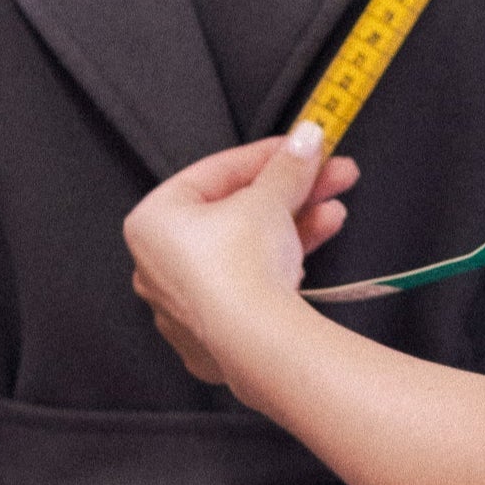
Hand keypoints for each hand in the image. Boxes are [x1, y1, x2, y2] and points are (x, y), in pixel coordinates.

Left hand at [123, 127, 357, 384]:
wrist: (257, 344)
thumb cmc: (242, 266)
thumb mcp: (270, 199)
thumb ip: (287, 166)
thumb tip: (305, 139)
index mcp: (151, 222)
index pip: (214, 174)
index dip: (266, 156)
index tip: (299, 147)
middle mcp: (156, 265)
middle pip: (233, 214)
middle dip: (289, 194)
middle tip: (328, 177)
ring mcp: (183, 307)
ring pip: (244, 252)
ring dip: (293, 228)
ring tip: (333, 215)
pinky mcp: (211, 339)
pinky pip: (246, 290)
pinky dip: (277, 270)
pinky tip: (309, 259)